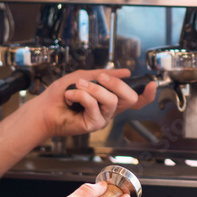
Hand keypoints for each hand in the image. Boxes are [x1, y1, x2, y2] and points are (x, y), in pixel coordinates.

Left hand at [36, 68, 156, 137]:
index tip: (151, 84)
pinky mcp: (93, 124)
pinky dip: (80, 95)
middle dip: (117, 83)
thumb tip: (126, 72)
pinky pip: (94, 106)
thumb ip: (105, 75)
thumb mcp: (85, 77)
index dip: (147, 94)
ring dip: (94, 89)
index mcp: (110, 98)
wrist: (44, 109)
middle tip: (101, 77)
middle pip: (130, 98)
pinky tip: (70, 96)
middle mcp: (109, 110)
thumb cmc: (61, 94)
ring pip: (112, 101)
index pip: (135, 99)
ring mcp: (103, 118)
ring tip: (78, 86)